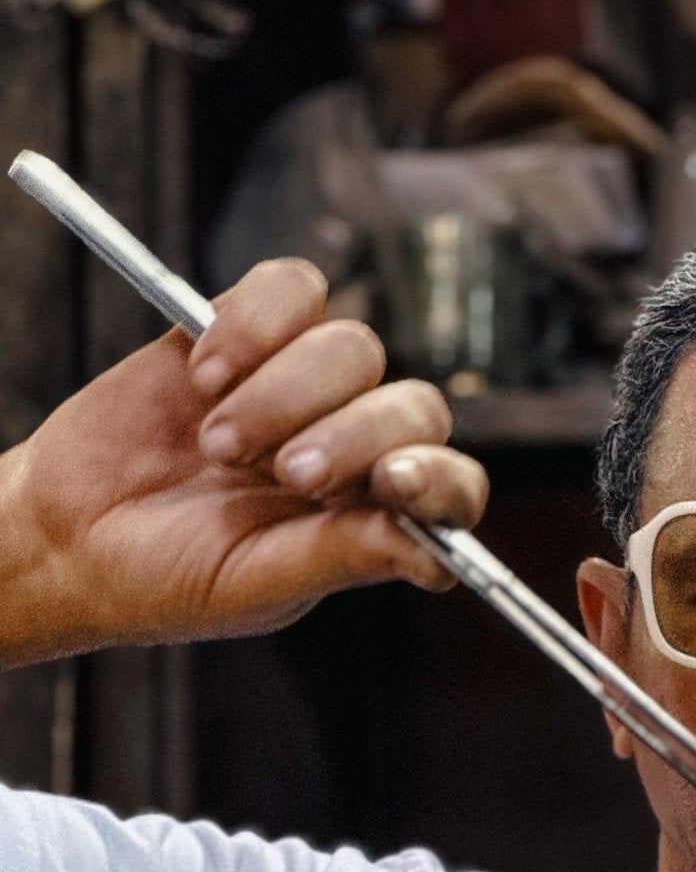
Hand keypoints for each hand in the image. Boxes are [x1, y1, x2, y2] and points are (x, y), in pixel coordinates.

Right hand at [0, 258, 489, 663]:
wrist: (68, 533)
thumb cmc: (168, 578)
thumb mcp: (256, 583)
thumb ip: (346, 556)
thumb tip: (434, 553)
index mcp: (372, 519)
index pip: (451, 485)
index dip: (439, 478)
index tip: (392, 482)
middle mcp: (354, 449)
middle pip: (412, 405)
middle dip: (350, 436)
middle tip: (281, 472)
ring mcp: (305, 387)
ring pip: (353, 346)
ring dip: (284, 392)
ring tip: (216, 440)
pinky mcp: (248, 331)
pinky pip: (292, 289)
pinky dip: (252, 323)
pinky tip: (202, 372)